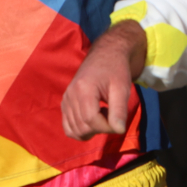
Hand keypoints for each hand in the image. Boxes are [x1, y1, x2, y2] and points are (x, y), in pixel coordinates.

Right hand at [62, 22, 143, 139]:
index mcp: (83, 89)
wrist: (106, 55)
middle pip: (82, 127)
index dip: (107, 127)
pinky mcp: (65, 104)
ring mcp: (65, 100)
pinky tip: (94, 118)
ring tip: (103, 113)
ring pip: (74, 130)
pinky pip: (68, 127)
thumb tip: (119, 131)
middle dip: (100, 128)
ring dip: (92, 130)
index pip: (91, 120)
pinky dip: (81, 130)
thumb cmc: (116, 70)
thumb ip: (119, 110)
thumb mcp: (122, 89)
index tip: (118, 121)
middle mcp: (70, 95)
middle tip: (112, 115)